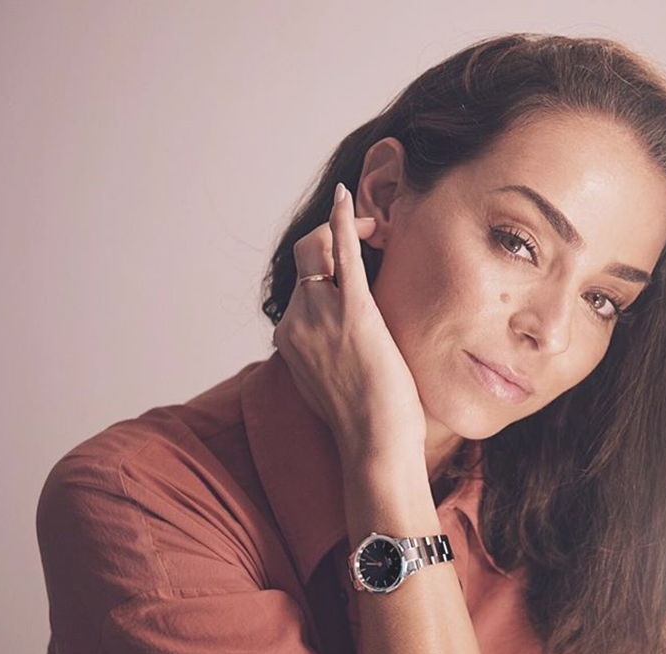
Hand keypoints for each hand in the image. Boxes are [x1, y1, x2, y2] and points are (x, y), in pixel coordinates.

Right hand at [272, 183, 427, 464]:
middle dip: (330, 240)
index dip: (324, 271)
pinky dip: (341, 221)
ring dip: (344, 230)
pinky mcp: (352, 311)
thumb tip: (335, 355)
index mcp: (289, 340)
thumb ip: (323, 361)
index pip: (299, 289)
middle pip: (304, 262)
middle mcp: (296, 323)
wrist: (375, 443)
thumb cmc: (364, 425)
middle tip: (369, 237)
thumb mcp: (330, 388)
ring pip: (317, 250)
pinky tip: (348, 198)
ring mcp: (320, 315)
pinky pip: (341, 253)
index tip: (352, 269)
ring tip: (375, 228)